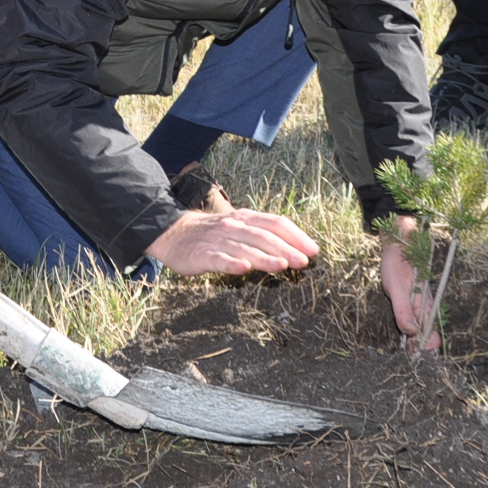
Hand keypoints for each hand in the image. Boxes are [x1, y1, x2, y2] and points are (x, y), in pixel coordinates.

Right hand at [144, 207, 319, 276]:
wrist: (174, 233)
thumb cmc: (213, 234)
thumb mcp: (239, 227)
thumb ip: (262, 236)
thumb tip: (294, 249)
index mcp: (245, 218)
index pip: (275, 223)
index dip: (296, 235)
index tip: (313, 250)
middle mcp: (234, 226)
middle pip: (263, 236)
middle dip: (286, 249)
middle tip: (303, 262)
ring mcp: (218, 240)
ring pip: (245, 247)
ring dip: (265, 257)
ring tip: (282, 266)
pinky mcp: (202, 254)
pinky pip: (219, 258)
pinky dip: (231, 263)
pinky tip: (243, 268)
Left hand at [381, 216, 439, 349]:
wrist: (398, 244)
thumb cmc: (396, 264)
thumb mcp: (396, 288)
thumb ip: (403, 311)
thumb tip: (411, 333)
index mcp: (426, 306)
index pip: (431, 337)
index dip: (424, 351)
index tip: (415, 361)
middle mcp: (427, 307)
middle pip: (428, 336)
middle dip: (421, 350)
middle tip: (411, 363)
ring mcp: (421, 304)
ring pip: (423, 329)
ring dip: (417, 342)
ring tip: (409, 356)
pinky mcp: (414, 300)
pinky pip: (417, 320)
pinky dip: (413, 331)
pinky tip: (407, 337)